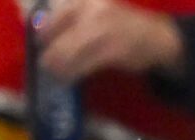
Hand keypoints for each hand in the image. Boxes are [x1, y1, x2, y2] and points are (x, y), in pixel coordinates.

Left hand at [35, 0, 183, 82]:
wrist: (156, 37)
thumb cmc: (121, 25)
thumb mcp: (95, 11)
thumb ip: (70, 19)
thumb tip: (38, 29)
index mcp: (85, 1)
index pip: (55, 15)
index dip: (42, 31)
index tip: (38, 42)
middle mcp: (93, 11)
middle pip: (60, 33)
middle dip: (49, 51)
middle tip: (43, 63)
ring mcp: (104, 30)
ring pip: (70, 50)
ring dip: (58, 65)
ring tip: (54, 74)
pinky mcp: (114, 51)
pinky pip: (85, 64)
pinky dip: (73, 72)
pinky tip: (68, 77)